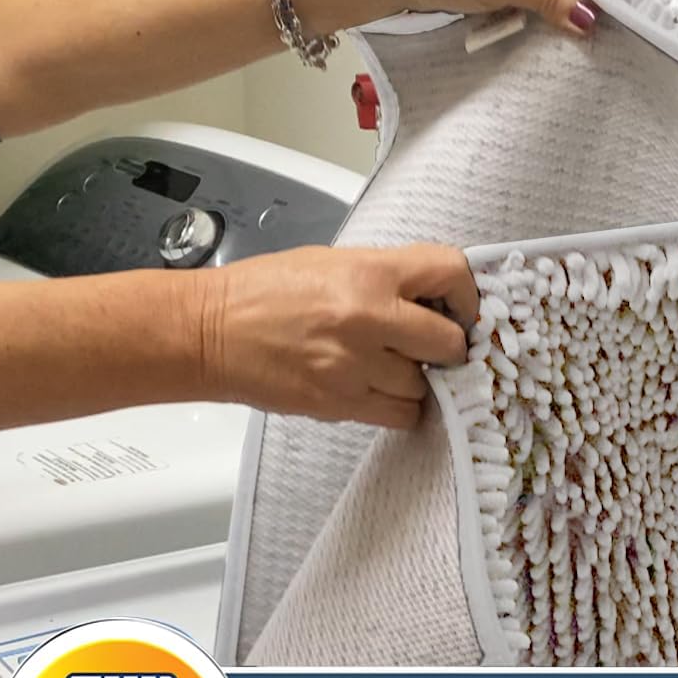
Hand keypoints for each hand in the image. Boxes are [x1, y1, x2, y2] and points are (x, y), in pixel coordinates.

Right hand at [197, 244, 478, 428]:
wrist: (210, 332)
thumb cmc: (264, 293)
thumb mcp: (331, 263)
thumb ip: (386, 277)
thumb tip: (432, 299)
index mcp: (370, 272)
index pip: (451, 272)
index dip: (468, 295)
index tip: (463, 309)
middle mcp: (370, 318)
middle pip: (450, 343)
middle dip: (447, 347)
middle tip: (430, 346)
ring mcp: (356, 365)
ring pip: (425, 386)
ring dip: (417, 380)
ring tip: (389, 367)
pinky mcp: (341, 403)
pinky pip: (400, 414)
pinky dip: (398, 406)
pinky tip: (379, 390)